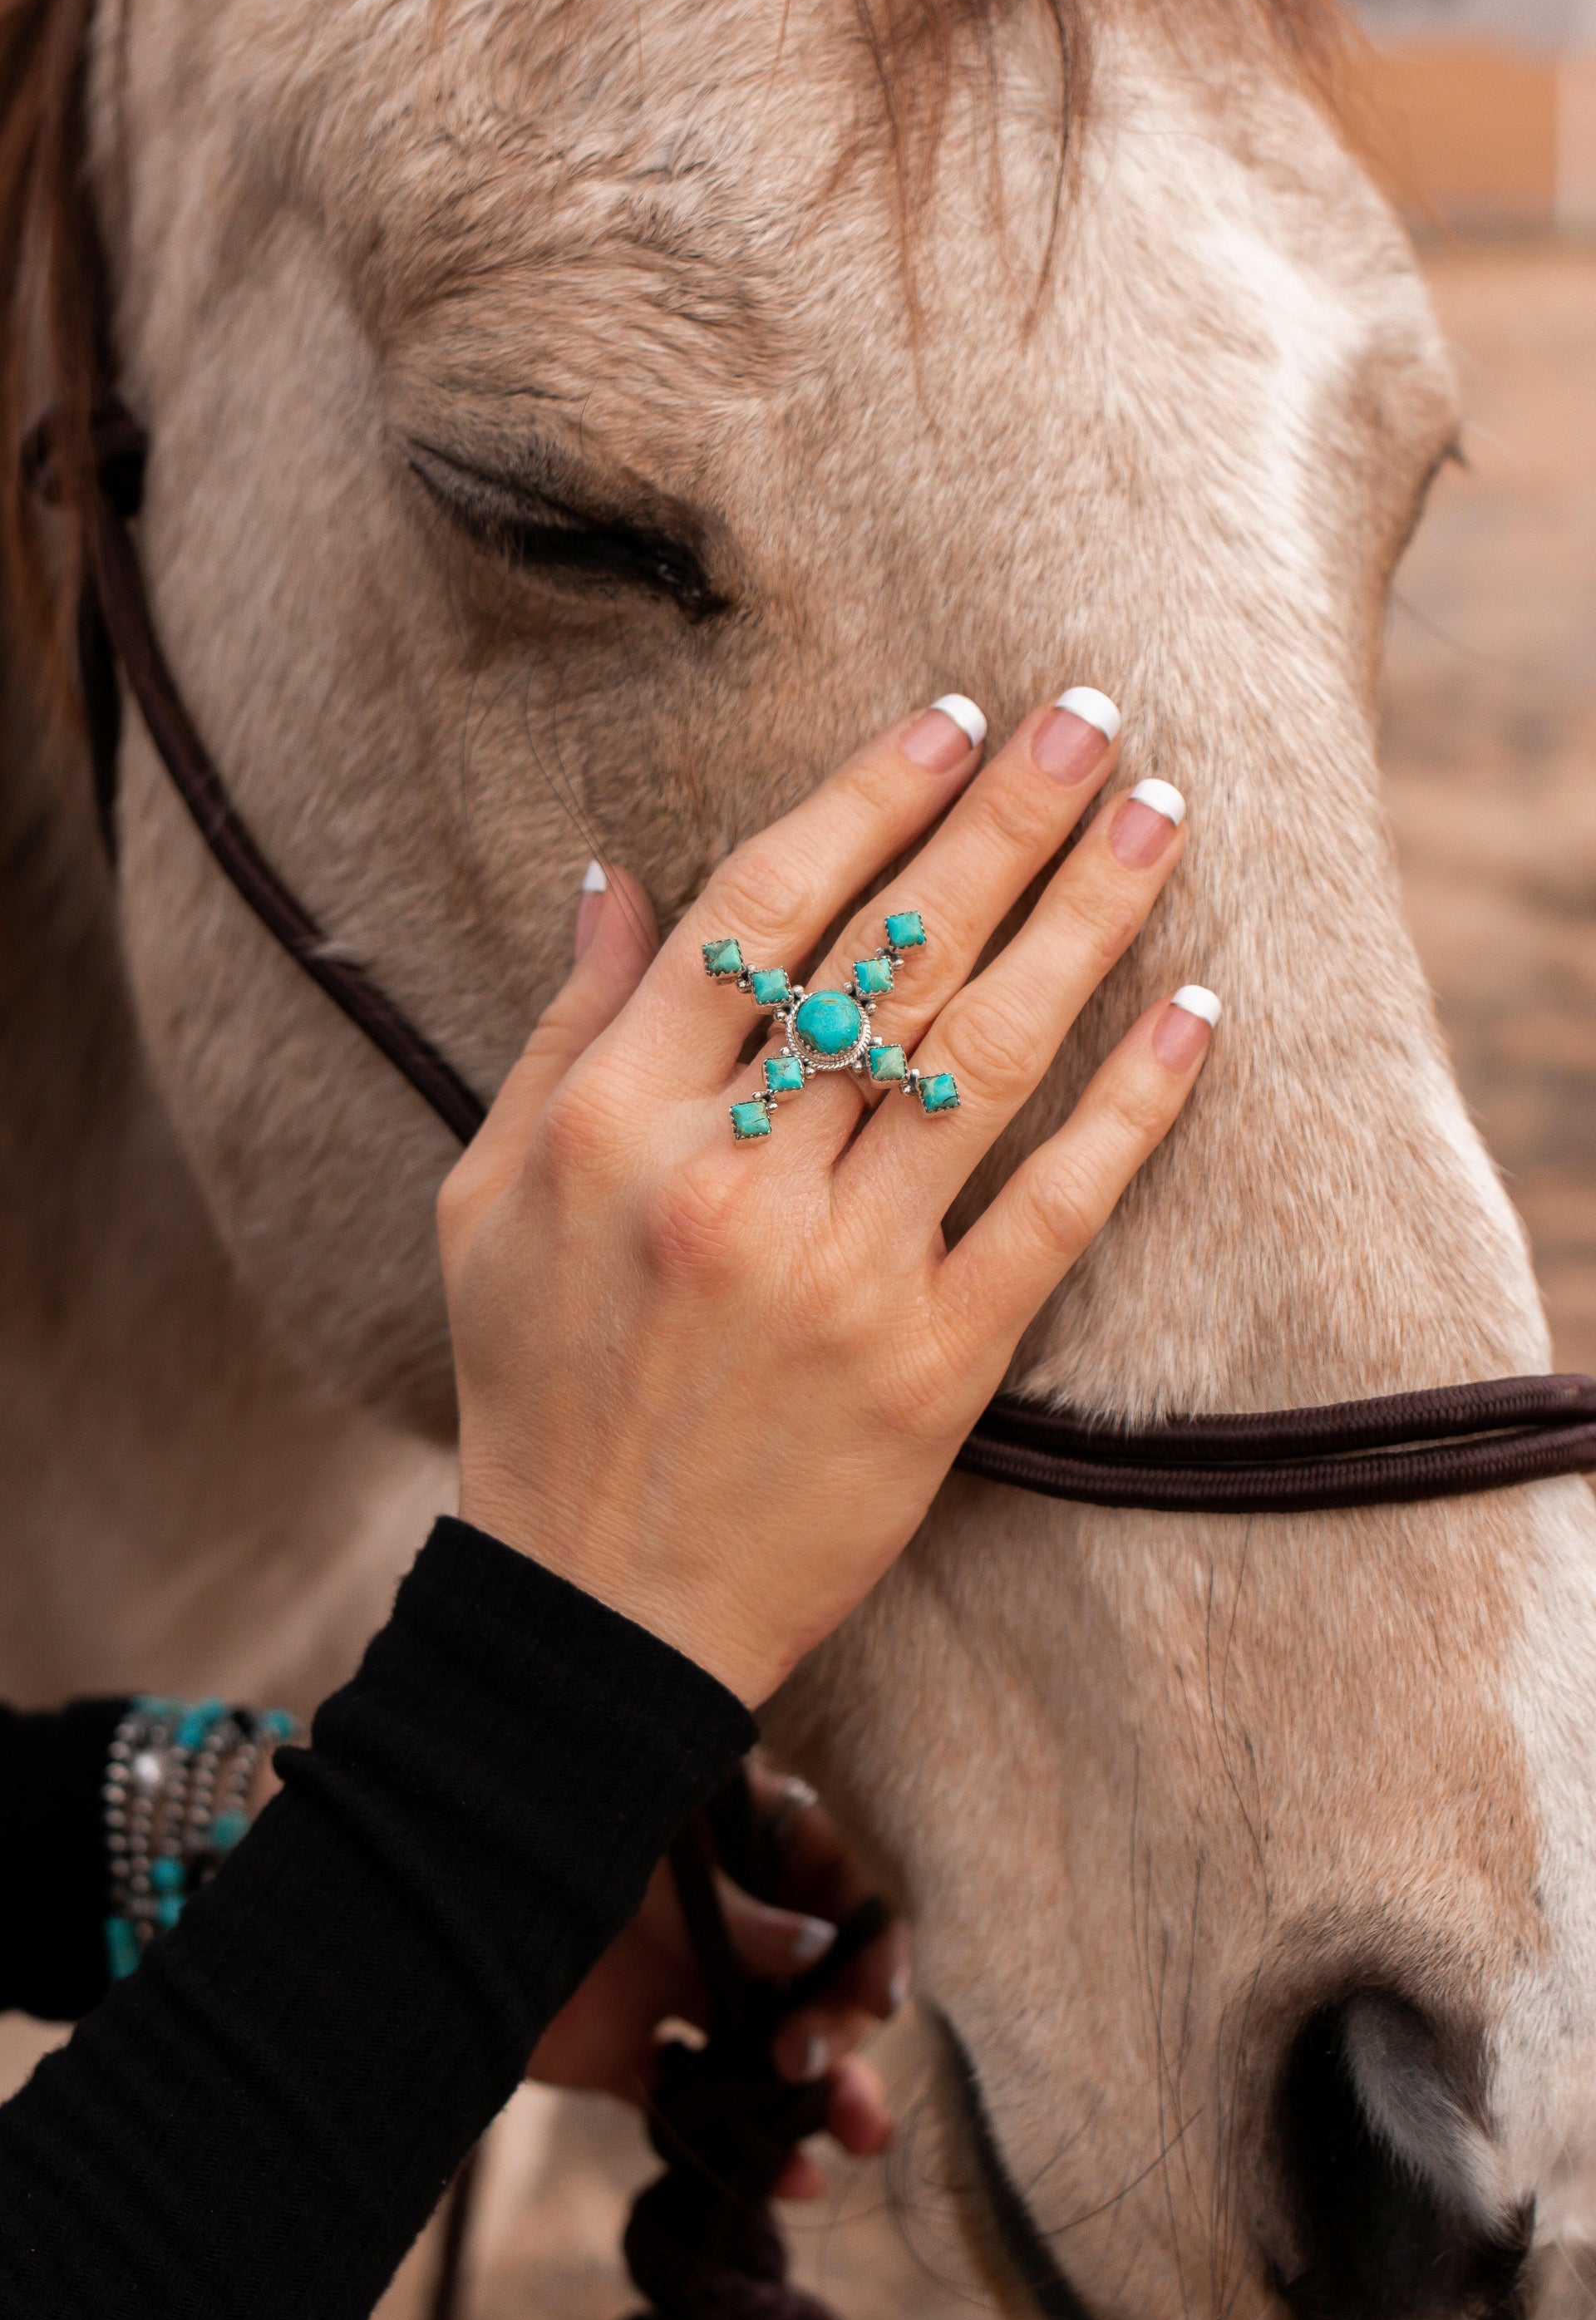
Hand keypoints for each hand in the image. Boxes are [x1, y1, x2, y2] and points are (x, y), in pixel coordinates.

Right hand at [439, 693, 1214, 1703]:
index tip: (951, 722)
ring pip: (980, 1057)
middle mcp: (728, 1178)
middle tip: (1091, 715)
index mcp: (612, 1120)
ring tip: (1158, 818)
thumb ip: (564, 1031)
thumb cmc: (533, 1387)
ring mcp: (838, 1274)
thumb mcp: (489, 1196)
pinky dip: (1130, 1108)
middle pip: (890, 956)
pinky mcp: (932, 1365)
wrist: (597, 1604)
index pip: (763, 911)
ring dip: (1083, 920)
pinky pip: (1050, 1210)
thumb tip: (616, 881)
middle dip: (1003, 819)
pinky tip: (1193, 1015)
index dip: (867, 800)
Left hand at [525, 1759, 910, 2198]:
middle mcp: (715, 1917)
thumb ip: (728, 1911)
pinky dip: (741, 2146)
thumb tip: (818, 1948)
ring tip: (858, 2137)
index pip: (830, 1885)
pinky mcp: (627, 2052)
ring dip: (817, 2096)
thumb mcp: (642, 1861)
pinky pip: (697, 2104)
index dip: (869, 1939)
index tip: (879, 1998)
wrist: (425, 1905)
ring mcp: (673, 1986)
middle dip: (839, 2030)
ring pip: (767, 2047)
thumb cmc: (542, 1837)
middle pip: (811, 1979)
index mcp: (730, 1843)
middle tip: (813, 2069)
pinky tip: (787, 2178)